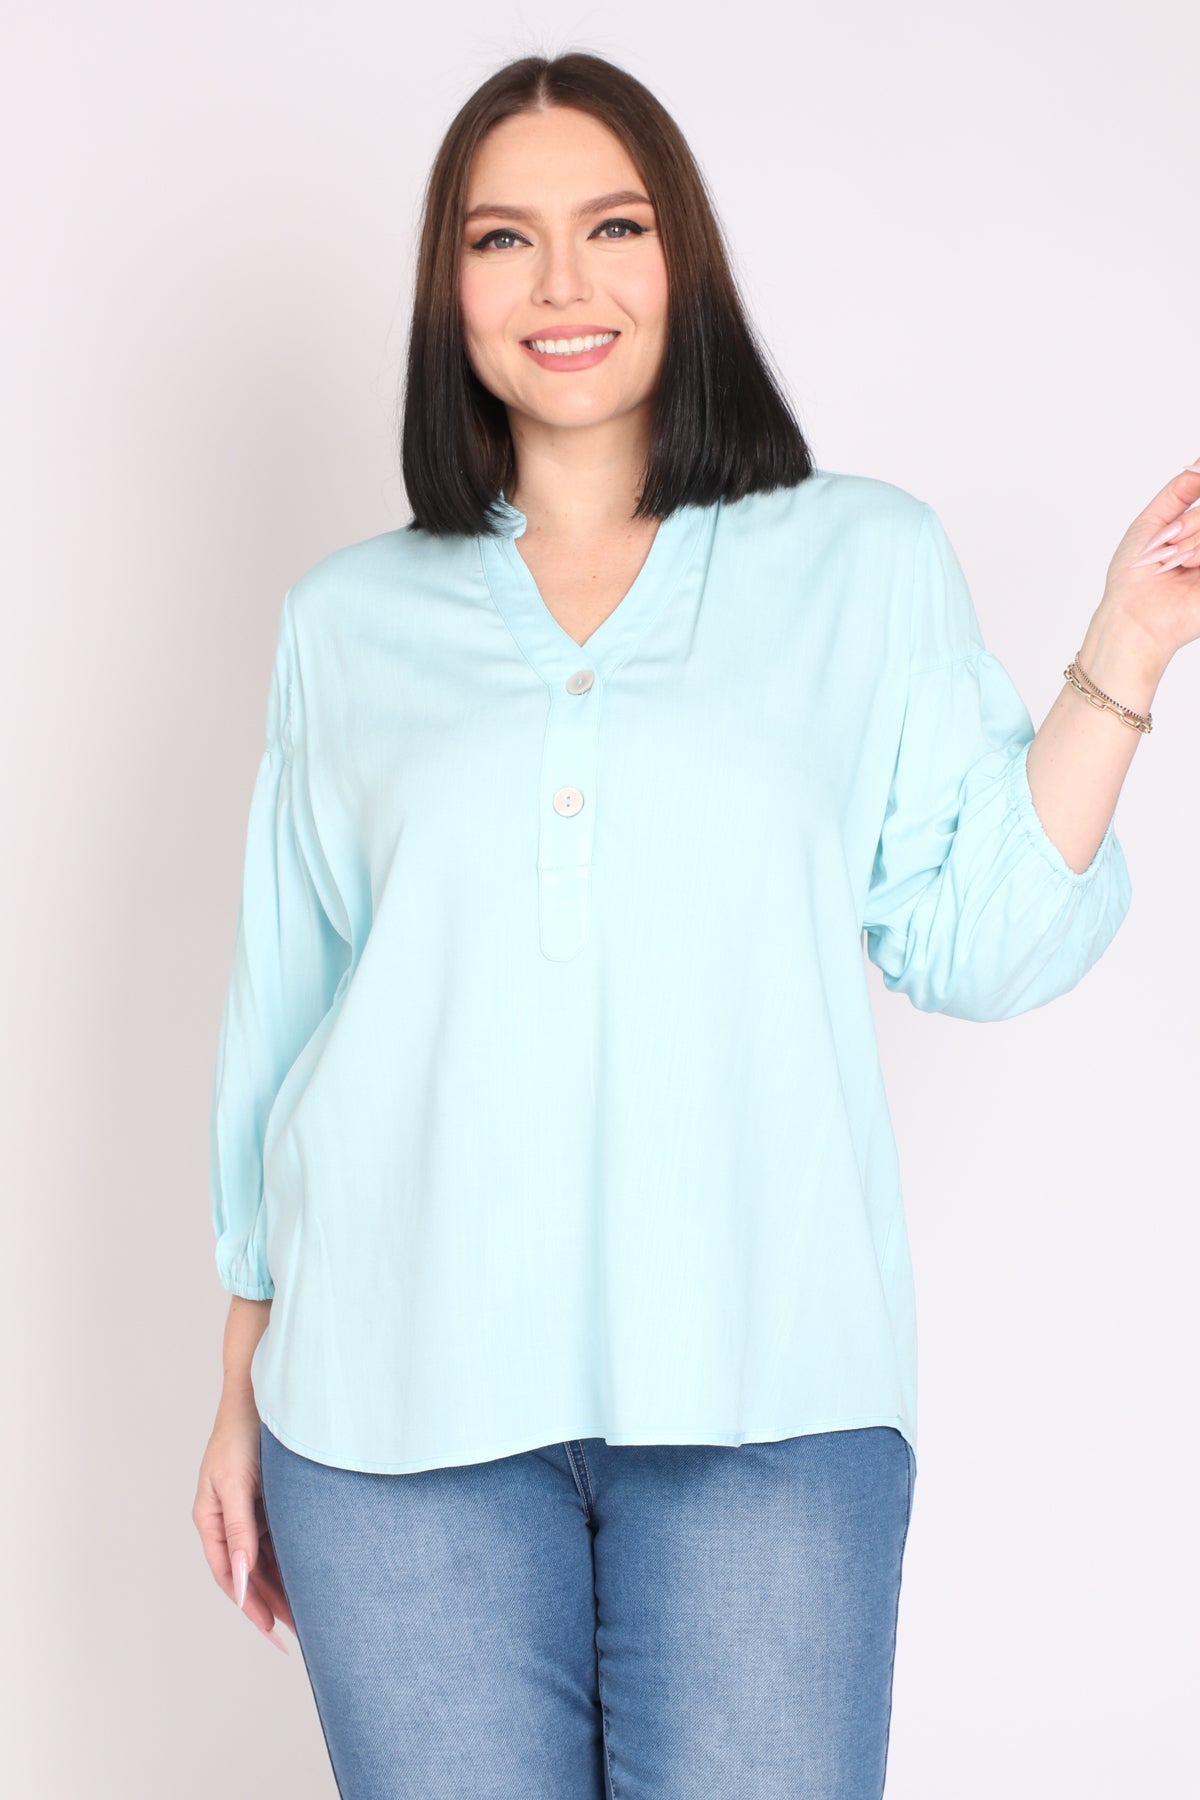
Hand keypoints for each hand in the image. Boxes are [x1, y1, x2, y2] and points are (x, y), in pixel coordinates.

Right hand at [193, 1391, 293, 1651]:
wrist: (263, 1391)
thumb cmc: (244, 1433)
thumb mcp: (237, 1483)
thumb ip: (239, 1530)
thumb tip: (243, 1578)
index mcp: (210, 1517)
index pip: (230, 1574)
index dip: (250, 1605)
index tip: (272, 1632)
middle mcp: (227, 1519)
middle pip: (249, 1574)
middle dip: (271, 1605)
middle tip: (298, 1637)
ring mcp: (248, 1511)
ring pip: (266, 1561)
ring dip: (284, 1587)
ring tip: (309, 1618)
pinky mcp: (267, 1501)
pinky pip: (278, 1541)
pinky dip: (291, 1562)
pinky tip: (310, 1579)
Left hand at [1095, 458, 1199, 673]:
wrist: (1136, 617)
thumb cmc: (1134, 578)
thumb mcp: (1150, 523)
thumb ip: (1179, 491)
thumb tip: (1198, 463)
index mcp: (1192, 528)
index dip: (1199, 482)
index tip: (1182, 506)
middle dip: (1187, 525)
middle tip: (1168, 546)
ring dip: (1192, 542)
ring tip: (1176, 563)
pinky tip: (1191, 568)